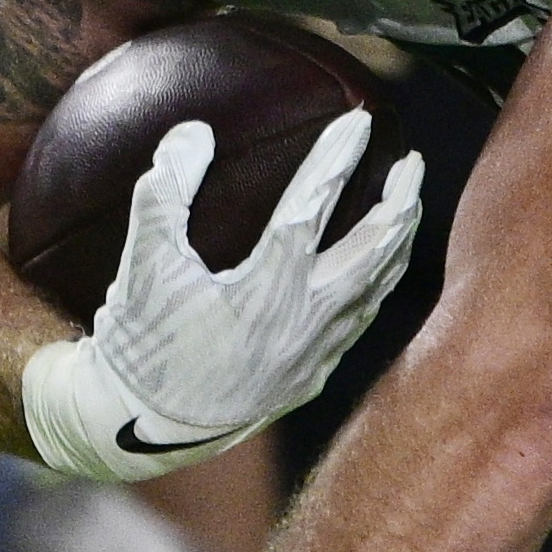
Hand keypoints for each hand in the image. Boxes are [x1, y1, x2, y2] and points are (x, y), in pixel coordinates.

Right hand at [15, 107, 426, 484]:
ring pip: (376, 289)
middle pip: (373, 252)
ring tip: (407, 206)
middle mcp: (302, 321)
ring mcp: (314, 353)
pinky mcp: (311, 378)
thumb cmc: (140, 343)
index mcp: (264, 289)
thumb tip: (194, 132)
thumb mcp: (142, 265)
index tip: (360, 121)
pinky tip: (378, 270)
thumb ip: (164, 194)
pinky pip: (361, 321)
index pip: (313, 208)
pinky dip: (377, 286)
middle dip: (400, 202)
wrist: (140, 430)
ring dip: (397, 243)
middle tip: (412, 161)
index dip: (337, 160)